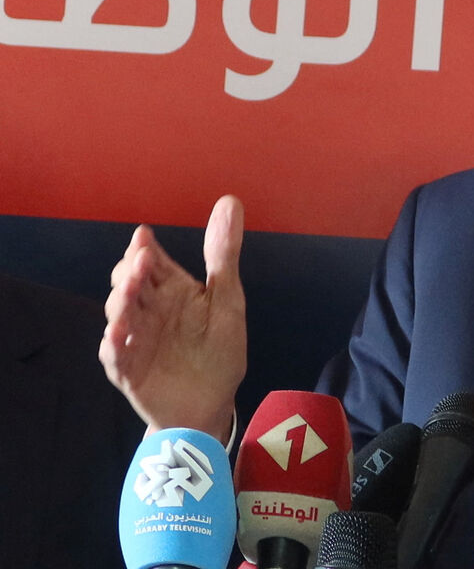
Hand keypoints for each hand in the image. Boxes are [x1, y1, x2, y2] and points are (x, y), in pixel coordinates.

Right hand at [100, 195, 246, 443]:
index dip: (145, 249)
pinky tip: (117, 334)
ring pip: (118, 315)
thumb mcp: (227, 299)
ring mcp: (134, 339)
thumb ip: (223, 253)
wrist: (213, 403)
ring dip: (121, 302)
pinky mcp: (127, 370)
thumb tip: (230, 200)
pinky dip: (114, 345)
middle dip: (130, 272)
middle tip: (141, 261)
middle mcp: (147, 310)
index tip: (144, 237)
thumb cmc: (218, 350)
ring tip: (129, 290)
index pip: (150, 262)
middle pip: (128, 283)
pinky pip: (115, 356)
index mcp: (170, 290)